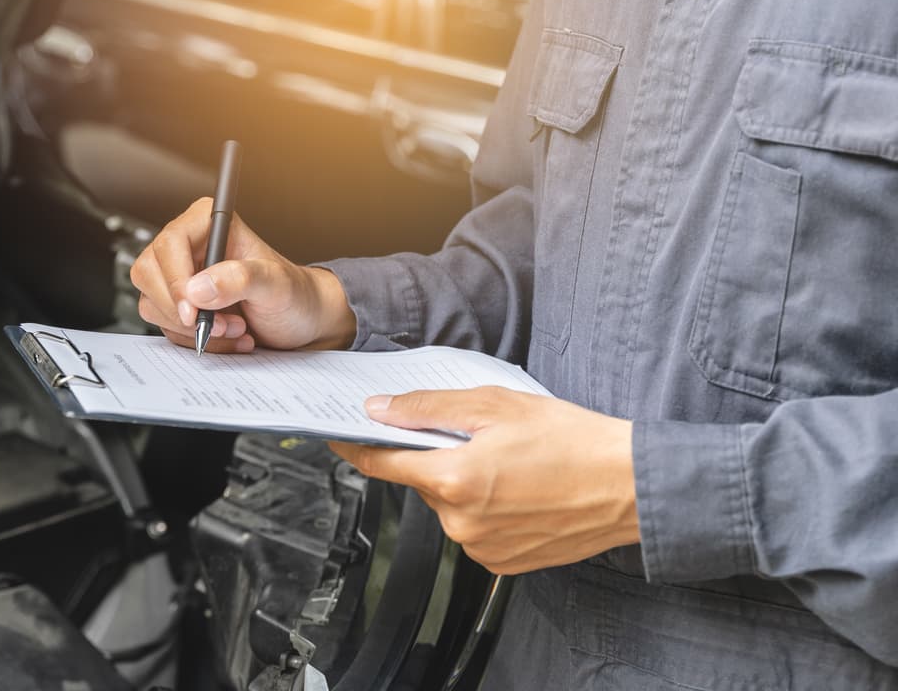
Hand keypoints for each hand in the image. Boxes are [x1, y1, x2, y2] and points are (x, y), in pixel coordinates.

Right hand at [130, 198, 356, 352]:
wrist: (302, 322)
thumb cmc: (295, 294)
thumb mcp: (277, 284)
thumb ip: (241, 279)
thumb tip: (197, 288)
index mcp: (208, 223)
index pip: (170, 244)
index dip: (176, 281)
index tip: (194, 312)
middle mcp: (189, 246)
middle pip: (149, 273)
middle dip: (182, 309)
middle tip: (219, 324)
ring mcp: (181, 276)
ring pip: (153, 303)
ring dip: (192, 328)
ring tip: (233, 328)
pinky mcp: (180, 304)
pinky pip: (165, 325)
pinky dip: (194, 339)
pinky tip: (226, 335)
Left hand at [330, 388, 639, 574]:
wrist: (629, 485)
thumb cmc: (572, 441)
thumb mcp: (495, 405)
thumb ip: (428, 409)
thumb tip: (381, 411)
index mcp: (454, 479)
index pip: (381, 463)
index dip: (356, 446)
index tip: (340, 435)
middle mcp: (461, 521)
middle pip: (421, 482)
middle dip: (435, 457)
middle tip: (476, 436)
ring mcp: (480, 548)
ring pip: (448, 506)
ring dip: (461, 484)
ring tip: (508, 465)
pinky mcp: (501, 564)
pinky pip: (474, 530)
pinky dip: (484, 509)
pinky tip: (517, 491)